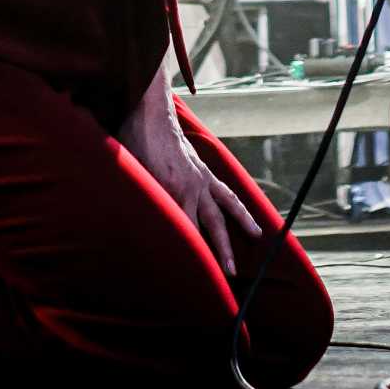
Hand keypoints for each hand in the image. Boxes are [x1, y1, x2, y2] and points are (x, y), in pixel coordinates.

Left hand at [118, 96, 261, 278]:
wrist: (149, 113)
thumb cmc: (134, 144)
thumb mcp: (131, 175)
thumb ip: (141, 198)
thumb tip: (139, 224)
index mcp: (175, 190)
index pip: (188, 229)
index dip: (194, 253)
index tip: (198, 275)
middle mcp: (194, 186)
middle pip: (213, 224)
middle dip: (223, 250)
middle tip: (231, 273)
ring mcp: (201, 177)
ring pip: (228, 205)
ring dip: (243, 223)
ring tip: (258, 236)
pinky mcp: (202, 169)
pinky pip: (224, 190)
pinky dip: (235, 203)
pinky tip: (241, 211)